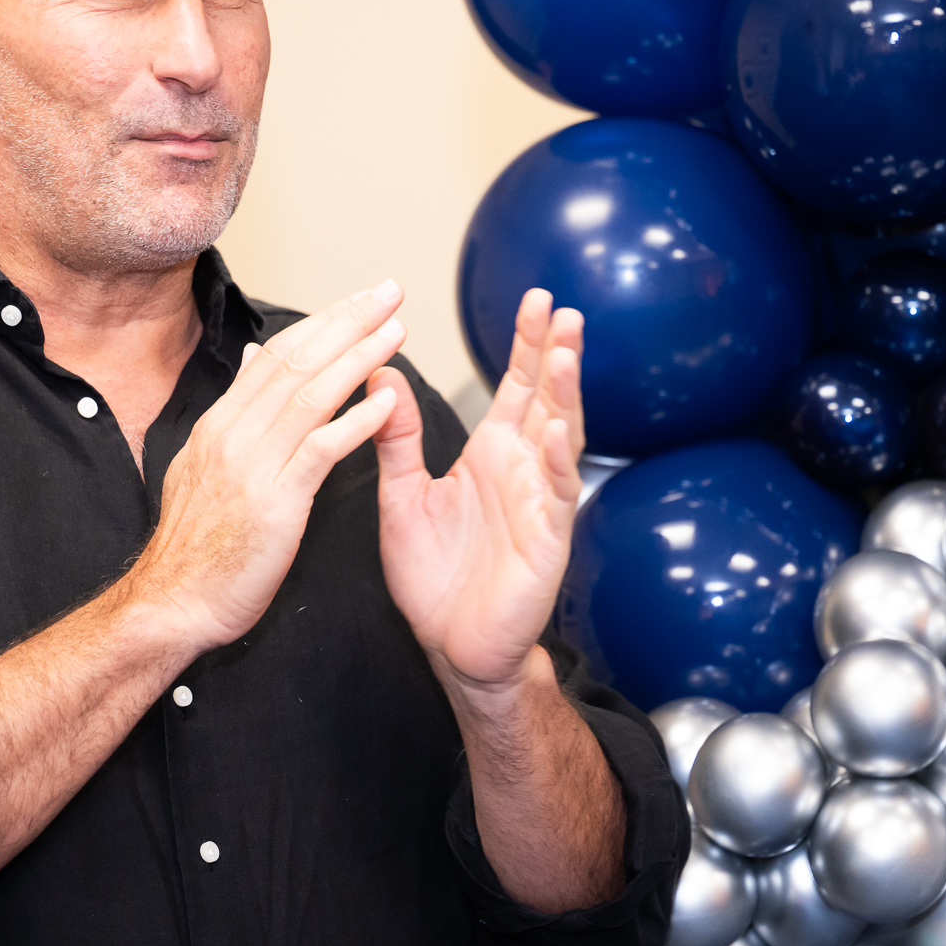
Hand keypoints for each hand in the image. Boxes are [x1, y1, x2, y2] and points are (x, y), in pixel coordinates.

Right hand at [128, 280, 408, 650]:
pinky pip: (320, 452)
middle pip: (297, 362)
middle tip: (390, 292)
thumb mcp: (204, 467)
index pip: (277, 356)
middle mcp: (234, 435)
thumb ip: (234, 412)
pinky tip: (388, 403)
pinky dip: (356, 423)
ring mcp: (252, 467)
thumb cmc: (198, 547)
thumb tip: (250, 358)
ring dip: (359, 359)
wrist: (172, 605)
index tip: (360, 299)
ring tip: (397, 332)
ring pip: (311, 396)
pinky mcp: (274, 504)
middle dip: (348, 322)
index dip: (323, 322)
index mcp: (220, 424)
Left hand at [373, 289, 583, 689]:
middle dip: (556, 353)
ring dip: (566, 396)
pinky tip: (555, 432)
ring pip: (562, 439)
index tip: (535, 299)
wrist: (451, 645)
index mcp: (492, 454)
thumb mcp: (402, 495)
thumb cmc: (435, 575)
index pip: (516, 387)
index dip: (526, 344)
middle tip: (561, 306)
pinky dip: (556, 463)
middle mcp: (523, 471)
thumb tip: (380, 374)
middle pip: (548, 400)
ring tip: (565, 352)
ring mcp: (539, 504)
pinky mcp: (546, 543)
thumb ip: (395, 437)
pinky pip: (555, 498)